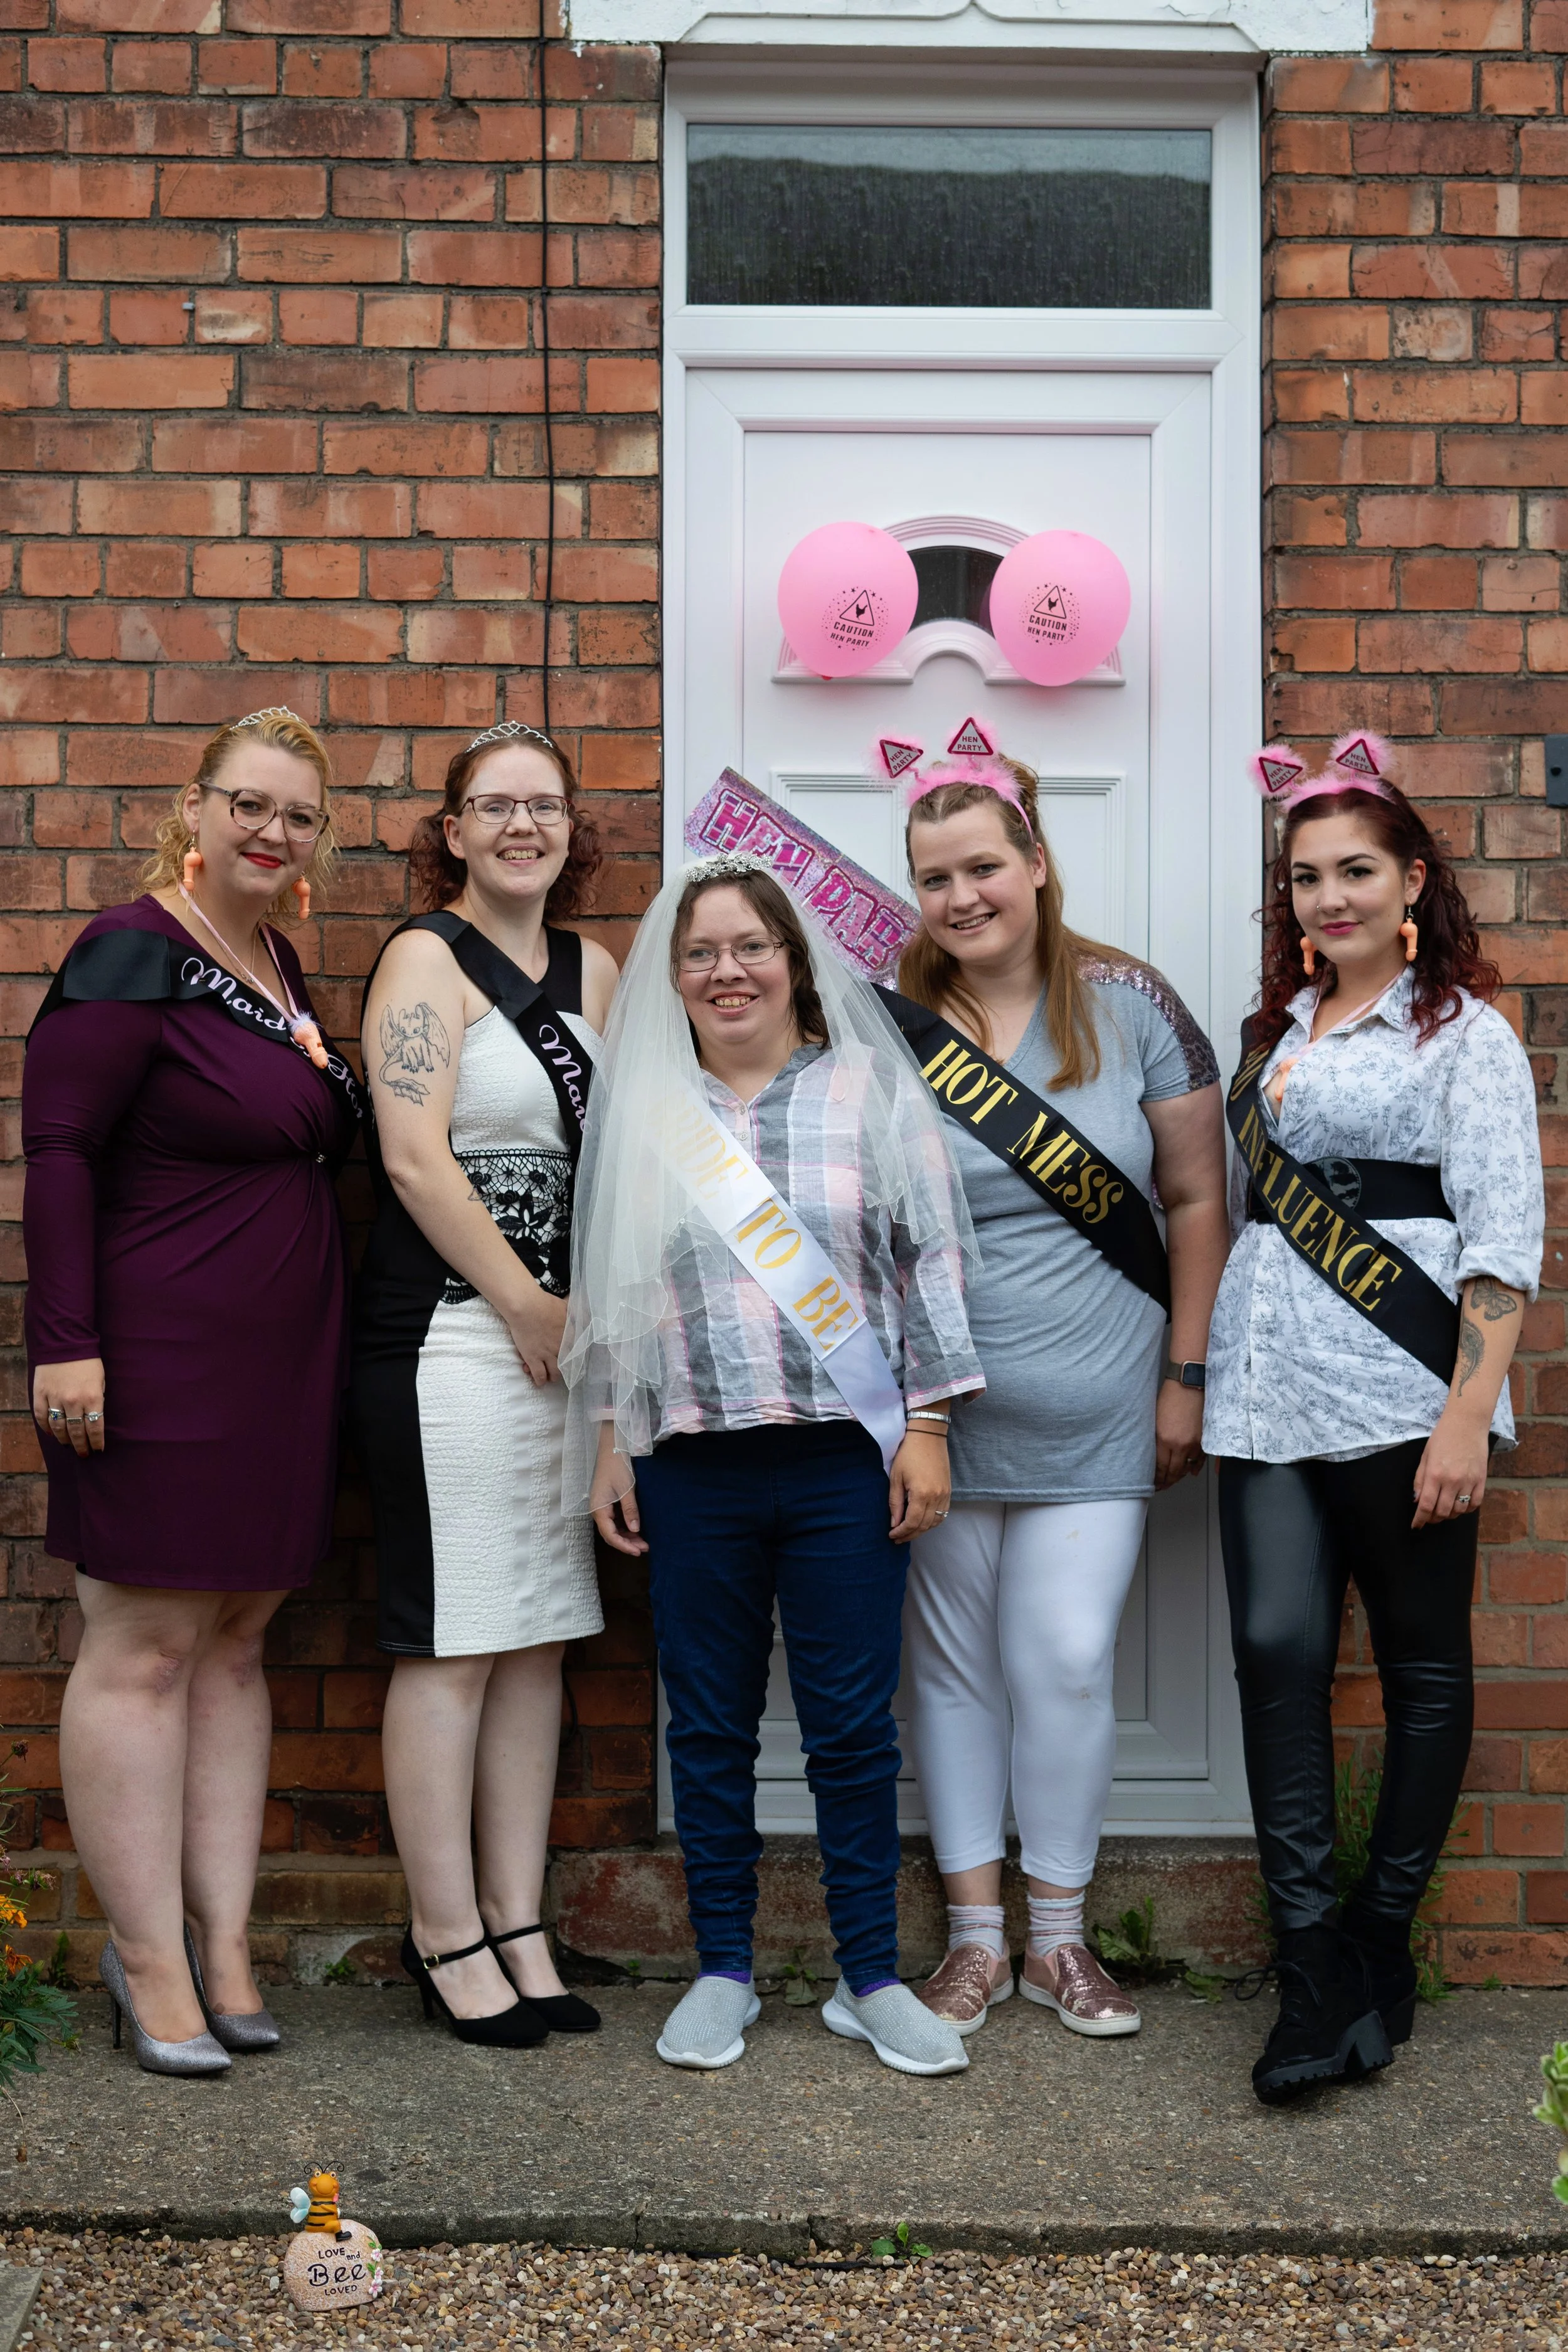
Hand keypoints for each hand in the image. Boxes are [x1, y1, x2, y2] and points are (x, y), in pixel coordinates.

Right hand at [33, 1359, 105, 1458]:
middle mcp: (74, 1401)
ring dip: (64, 1440)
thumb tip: (94, 1419)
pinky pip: (42, 1417)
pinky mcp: (41, 1394)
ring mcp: (55, 1398)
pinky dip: (47, 1428)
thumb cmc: (88, 1362)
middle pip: (77, 1432)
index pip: (95, 1428)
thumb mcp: (101, 1381)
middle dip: (82, 1446)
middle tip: (84, 1454)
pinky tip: (52, 1434)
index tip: (98, 1450)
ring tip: (69, 1446)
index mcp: (93, 1397)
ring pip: (59, 1428)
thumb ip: (97, 1400)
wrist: (65, 1342)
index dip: (97, 1442)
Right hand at [504, 1284, 567, 1386]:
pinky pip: (539, 1374)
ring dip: (553, 1376)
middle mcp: (561, 1347)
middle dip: (564, 1370)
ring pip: (554, 1372)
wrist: (526, 1306)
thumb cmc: (544, 1303)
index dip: (574, 1357)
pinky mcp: (533, 1358)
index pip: (577, 1351)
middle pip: (567, 1364)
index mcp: (570, 1335)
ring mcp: (547, 1354)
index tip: (572, 1359)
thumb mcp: (566, 1307)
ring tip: (551, 1378)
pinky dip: (540, 1380)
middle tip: (561, 1371)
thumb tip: (583, 1315)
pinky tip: (539, 1382)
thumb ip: (575, 1314)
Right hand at [591, 1425, 646, 1556]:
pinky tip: (635, 1530)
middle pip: (610, 1534)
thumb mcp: (626, 1489)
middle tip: (645, 1547)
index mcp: (598, 1508)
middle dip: (627, 1543)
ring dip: (626, 1537)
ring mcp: (601, 1506)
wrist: (612, 1447)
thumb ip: (630, 1510)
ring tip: (643, 1542)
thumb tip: (635, 1530)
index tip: (638, 1551)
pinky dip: (624, 1528)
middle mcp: (597, 1510)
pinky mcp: (606, 1502)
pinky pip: (614, 1521)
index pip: (610, 1535)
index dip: (624, 1546)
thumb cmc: (618, 1466)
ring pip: (612, 1529)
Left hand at [889, 1428, 950, 1542]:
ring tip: (908, 1532)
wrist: (928, 1436)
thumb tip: (894, 1523)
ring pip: (935, 1522)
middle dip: (910, 1534)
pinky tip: (922, 1522)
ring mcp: (945, 1494)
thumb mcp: (896, 1477)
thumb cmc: (908, 1453)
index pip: (912, 1522)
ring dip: (922, 1530)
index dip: (902, 1532)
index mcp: (922, 1493)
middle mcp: (937, 1496)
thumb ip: (895, 1502)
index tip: (891, 1535)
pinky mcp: (949, 1491)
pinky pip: (942, 1513)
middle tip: (897, 1538)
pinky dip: (932, 1521)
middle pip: (924, 1525)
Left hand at [1154, 1382, 1205, 1490]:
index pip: (1160, 1468)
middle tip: (1161, 1486)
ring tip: (1172, 1480)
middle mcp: (1180, 1445)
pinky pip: (1200, 1459)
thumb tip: (1156, 1455)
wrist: (1190, 1383)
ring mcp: (1195, 1443)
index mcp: (1164, 1439)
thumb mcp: (1156, 1420)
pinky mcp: (1205, 1439)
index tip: (1153, 1483)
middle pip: (1173, 1472)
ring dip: (1179, 1476)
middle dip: (1166, 1482)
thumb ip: (1157, 1440)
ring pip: (1187, 1468)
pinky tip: (1189, 1472)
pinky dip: (1194, 1467)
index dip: (1156, 1479)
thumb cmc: (1171, 1396)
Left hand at [1412, 1405, 1488, 1528]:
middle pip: (1442, 1512)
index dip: (1420, 1519)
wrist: (1467, 1423)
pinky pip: (1475, 1504)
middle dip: (1433, 1519)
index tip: (1416, 1525)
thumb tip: (1417, 1500)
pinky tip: (1460, 1506)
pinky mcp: (1482, 1480)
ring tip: (1443, 1511)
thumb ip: (1420, 1479)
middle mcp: (1453, 1481)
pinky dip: (1467, 1509)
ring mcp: (1469, 1481)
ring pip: (1459, 1511)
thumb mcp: (1425, 1456)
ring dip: (1449, 1515)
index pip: (1426, 1505)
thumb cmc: (1443, 1437)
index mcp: (1435, 1474)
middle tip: (1429, 1518)